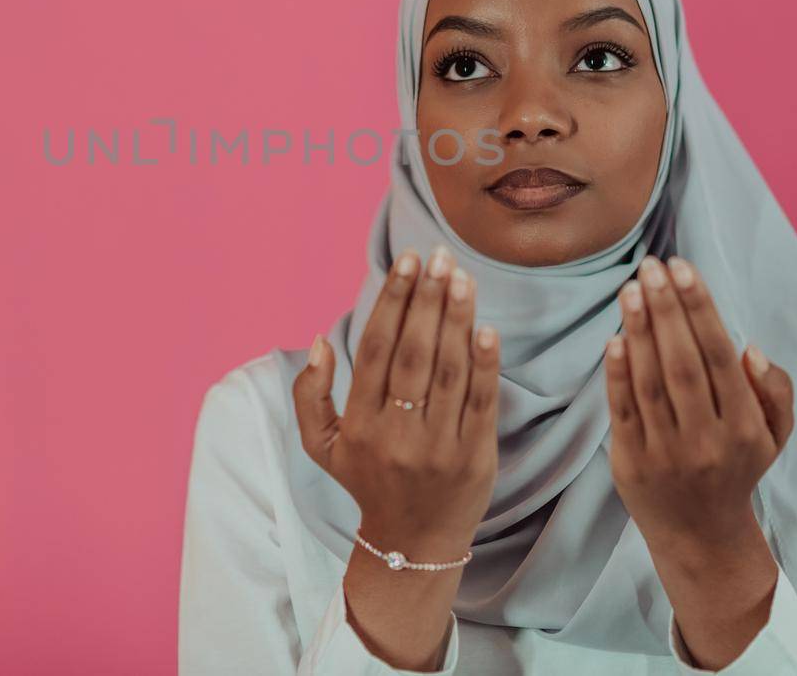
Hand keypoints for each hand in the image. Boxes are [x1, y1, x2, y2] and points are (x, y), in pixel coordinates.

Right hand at [292, 244, 500, 557]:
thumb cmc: (368, 480)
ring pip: (447, 371)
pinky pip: (480, 402)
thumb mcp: (323, 446)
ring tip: (460, 276)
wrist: (414, 541)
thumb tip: (319, 342)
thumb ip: (310, 394)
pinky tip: (486, 328)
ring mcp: (438, 445)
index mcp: (360, 423)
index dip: (390, 302)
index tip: (405, 263)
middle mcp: (397, 432)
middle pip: (412, 354)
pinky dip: (485, 364)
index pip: (376, 350)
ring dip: (455, 319)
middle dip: (425, 299)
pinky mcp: (475, 455)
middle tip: (437, 255)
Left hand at [603, 254, 793, 561]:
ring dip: (638, 331)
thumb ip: (775, 390)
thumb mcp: (774, 436)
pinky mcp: (631, 463)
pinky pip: (623, 410)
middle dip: (667, 309)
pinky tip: (614, 338)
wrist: (701, 534)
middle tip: (652, 266)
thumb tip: (748, 347)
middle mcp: (708, 440)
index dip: (700, 308)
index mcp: (746, 427)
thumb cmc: (737, 467)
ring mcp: (667, 453)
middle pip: (683, 363)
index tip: (683, 268)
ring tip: (630, 289)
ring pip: (651, 382)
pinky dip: (618, 373)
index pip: (719, 355)